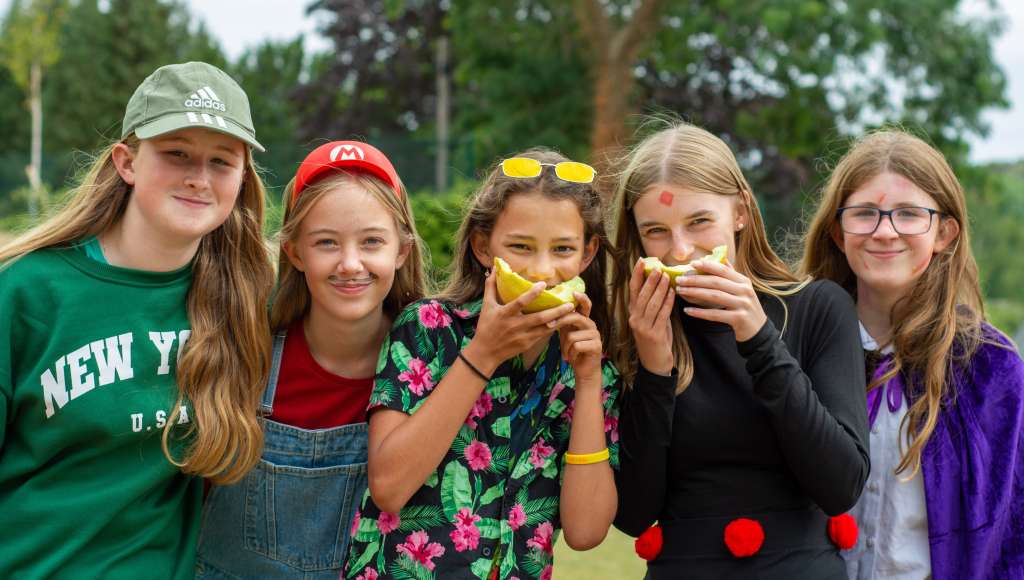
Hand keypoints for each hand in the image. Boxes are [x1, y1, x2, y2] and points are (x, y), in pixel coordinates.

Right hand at [467, 268, 575, 372]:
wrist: (486, 352)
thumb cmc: (486, 326)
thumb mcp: (486, 305)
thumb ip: (491, 286)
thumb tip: (492, 268)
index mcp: (505, 314)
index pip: (520, 303)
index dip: (532, 294)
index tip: (544, 285)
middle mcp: (515, 325)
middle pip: (539, 318)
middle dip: (556, 311)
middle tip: (570, 303)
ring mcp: (523, 336)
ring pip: (545, 328)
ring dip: (559, 320)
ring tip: (571, 312)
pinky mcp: (528, 344)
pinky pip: (543, 335)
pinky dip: (553, 328)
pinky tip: (563, 321)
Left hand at [549, 291, 601, 389]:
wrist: (584, 371)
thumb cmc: (573, 351)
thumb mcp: (566, 334)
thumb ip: (563, 323)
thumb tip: (550, 311)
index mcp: (584, 321)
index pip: (585, 306)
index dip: (581, 298)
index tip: (573, 292)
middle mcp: (592, 325)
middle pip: (575, 318)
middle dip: (560, 322)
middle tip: (548, 326)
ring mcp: (596, 335)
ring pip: (572, 335)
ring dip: (565, 347)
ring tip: (566, 354)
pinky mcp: (597, 346)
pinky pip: (576, 346)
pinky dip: (570, 354)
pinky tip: (572, 359)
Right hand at [627, 258, 674, 374]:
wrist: (655, 365)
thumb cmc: (656, 340)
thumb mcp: (652, 320)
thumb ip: (654, 305)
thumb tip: (663, 284)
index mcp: (633, 314)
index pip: (633, 290)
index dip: (636, 275)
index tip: (641, 261)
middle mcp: (635, 319)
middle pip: (642, 295)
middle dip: (650, 280)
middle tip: (658, 267)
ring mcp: (643, 328)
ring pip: (651, 303)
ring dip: (659, 289)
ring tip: (667, 277)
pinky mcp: (654, 335)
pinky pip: (662, 315)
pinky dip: (667, 302)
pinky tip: (673, 293)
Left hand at [674, 259, 766, 341]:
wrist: (758, 330)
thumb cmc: (744, 307)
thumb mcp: (741, 289)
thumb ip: (731, 274)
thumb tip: (719, 257)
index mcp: (743, 281)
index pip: (723, 270)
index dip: (707, 265)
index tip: (691, 263)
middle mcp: (744, 291)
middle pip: (716, 282)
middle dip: (695, 279)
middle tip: (679, 279)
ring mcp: (742, 305)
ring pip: (714, 296)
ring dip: (695, 293)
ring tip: (680, 291)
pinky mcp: (738, 318)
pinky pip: (715, 314)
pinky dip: (700, 312)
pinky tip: (687, 310)